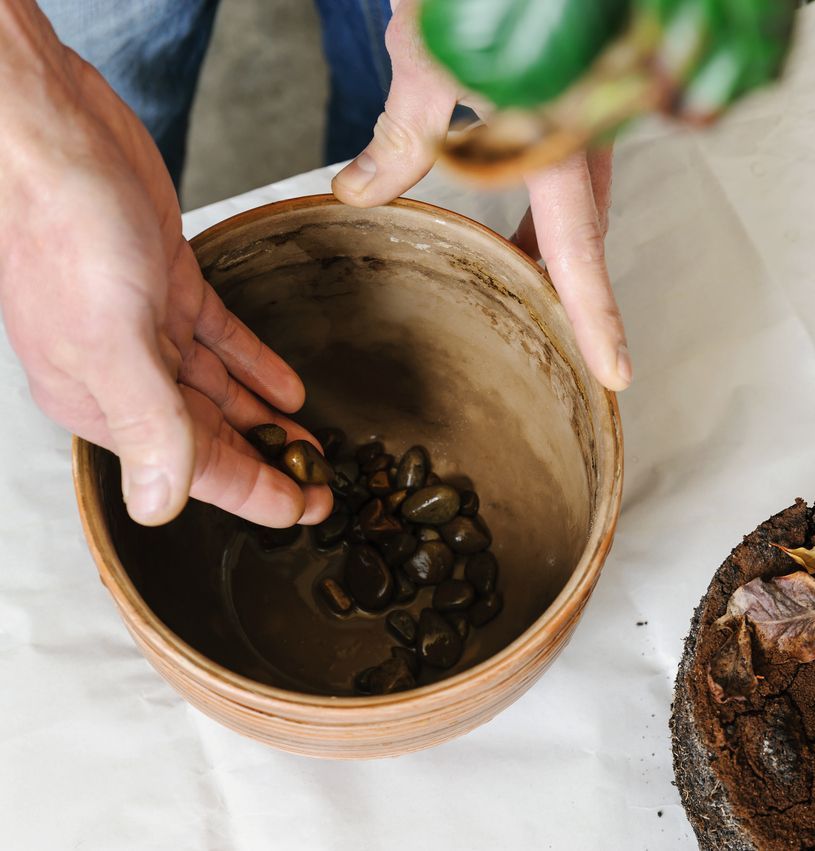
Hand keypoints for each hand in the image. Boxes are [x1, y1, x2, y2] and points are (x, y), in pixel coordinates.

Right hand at [0, 2, 331, 527]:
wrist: (47, 125)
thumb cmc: (61, 225)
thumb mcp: (110, 337)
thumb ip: (145, 424)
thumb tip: (158, 508)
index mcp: (100, 400)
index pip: (191, 467)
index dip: (255, 494)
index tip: (307, 511)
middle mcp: (120, 372)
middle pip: (209, 435)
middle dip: (268, 463)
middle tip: (324, 486)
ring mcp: (143, 326)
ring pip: (216, 391)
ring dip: (265, 419)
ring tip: (314, 446)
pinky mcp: (164, 282)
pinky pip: (219, 339)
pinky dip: (255, 364)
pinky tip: (289, 389)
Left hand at [331, 0, 631, 391]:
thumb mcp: (424, 63)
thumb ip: (400, 139)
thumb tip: (358, 195)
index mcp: (556, 137)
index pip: (580, 246)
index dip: (599, 316)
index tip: (616, 372)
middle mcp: (586, 131)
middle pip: (588, 233)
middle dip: (573, 288)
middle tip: (554, 334)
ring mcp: (588, 115)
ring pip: (584, 204)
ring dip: (557, 247)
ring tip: (519, 276)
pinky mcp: (578, 99)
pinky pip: (575, 173)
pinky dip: (551, 207)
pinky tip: (518, 213)